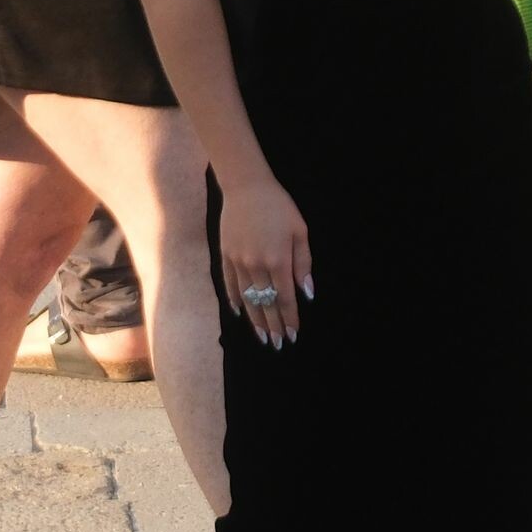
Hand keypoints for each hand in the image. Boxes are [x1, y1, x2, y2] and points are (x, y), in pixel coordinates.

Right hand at [218, 174, 312, 348]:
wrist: (246, 187)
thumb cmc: (279, 206)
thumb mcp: (300, 231)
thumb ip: (303, 263)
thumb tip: (307, 292)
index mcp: (278, 260)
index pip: (286, 298)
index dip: (290, 318)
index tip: (293, 334)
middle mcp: (257, 265)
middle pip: (266, 303)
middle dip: (273, 326)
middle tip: (277, 344)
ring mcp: (238, 262)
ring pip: (247, 299)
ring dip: (255, 320)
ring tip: (261, 336)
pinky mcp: (225, 256)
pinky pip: (230, 285)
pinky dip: (235, 301)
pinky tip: (240, 313)